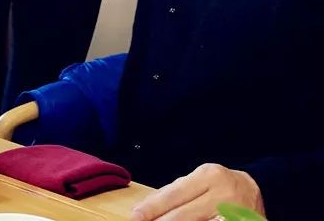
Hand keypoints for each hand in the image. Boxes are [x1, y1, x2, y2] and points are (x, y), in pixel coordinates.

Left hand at [131, 164, 264, 220]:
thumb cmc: (220, 184)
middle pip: (184, 215)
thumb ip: (176, 191)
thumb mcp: (200, 179)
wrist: (256, 190)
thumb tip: (147, 206)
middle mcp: (222, 194)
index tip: (135, 216)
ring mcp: (233, 214)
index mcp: (209, 176)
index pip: (174, 194)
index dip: (153, 208)